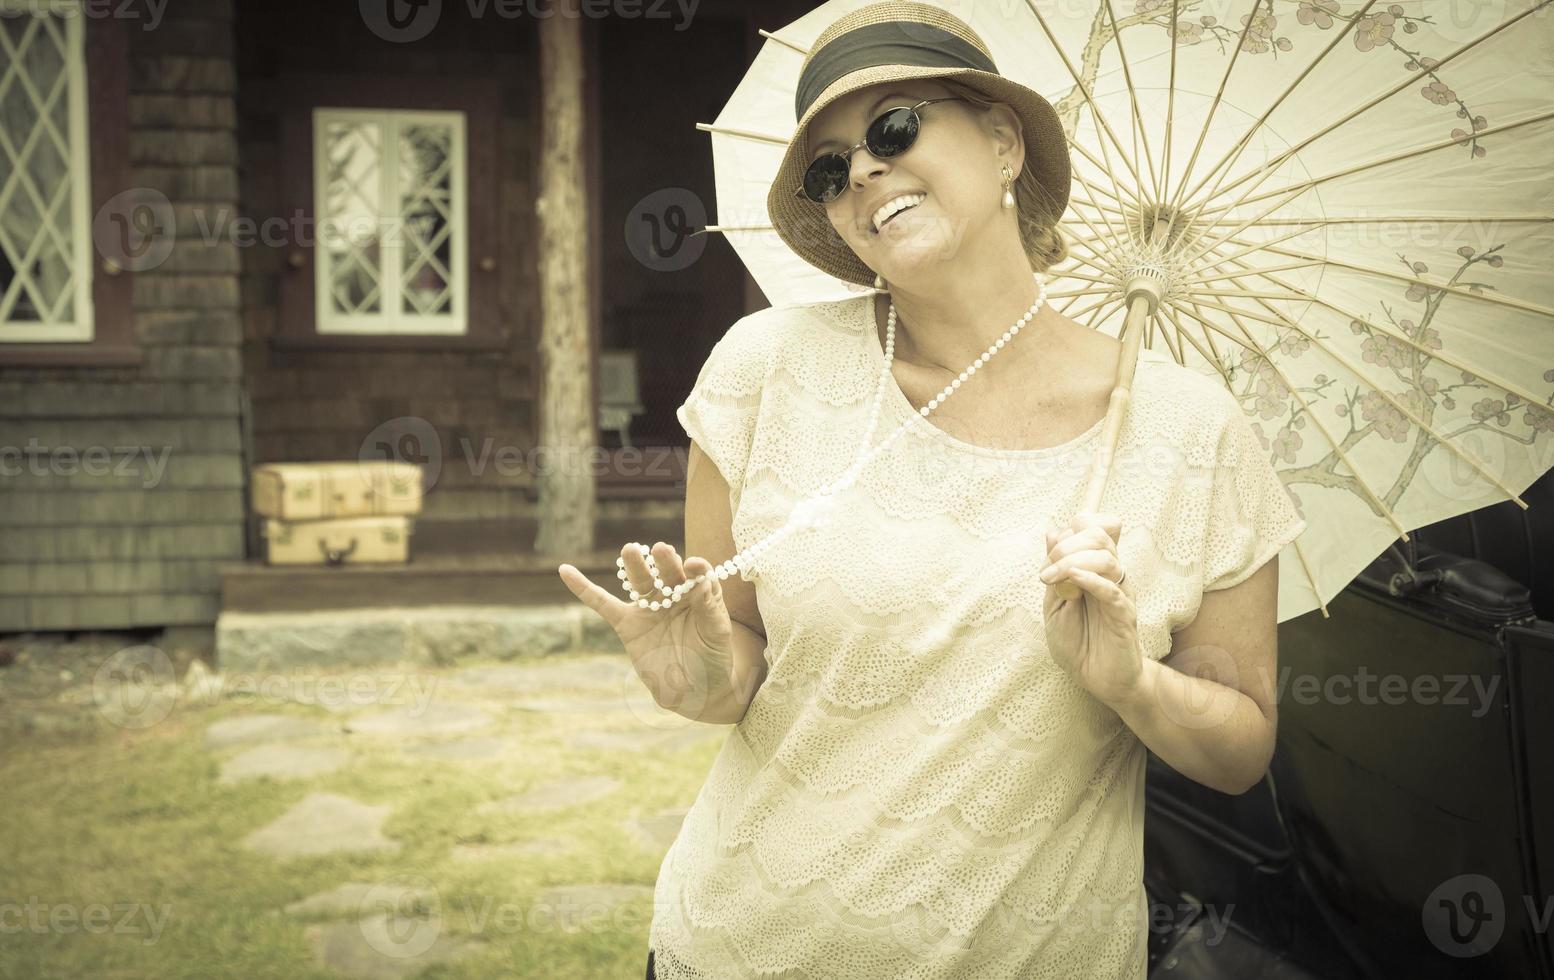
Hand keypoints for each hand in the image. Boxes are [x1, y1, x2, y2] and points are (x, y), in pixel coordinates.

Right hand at [557, 542, 736, 718]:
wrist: (695, 691)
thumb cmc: (713, 659)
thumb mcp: (717, 633)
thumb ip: (710, 608)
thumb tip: (701, 581)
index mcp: (699, 594)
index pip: (697, 576)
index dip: (696, 569)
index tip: (694, 565)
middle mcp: (674, 595)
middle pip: (667, 573)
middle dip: (665, 562)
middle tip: (661, 549)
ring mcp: (649, 608)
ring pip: (641, 583)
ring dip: (635, 566)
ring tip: (631, 550)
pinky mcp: (627, 624)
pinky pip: (603, 604)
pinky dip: (584, 588)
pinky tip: (565, 570)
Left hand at [1040, 510, 1142, 705]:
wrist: (1095, 678)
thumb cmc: (1076, 642)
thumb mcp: (1054, 603)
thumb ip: (1055, 570)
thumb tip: (1052, 532)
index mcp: (1095, 569)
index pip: (1092, 528)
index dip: (1069, 531)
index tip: (1047, 557)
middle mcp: (1111, 575)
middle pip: (1099, 536)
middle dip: (1067, 545)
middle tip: (1046, 570)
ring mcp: (1120, 593)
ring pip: (1106, 558)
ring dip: (1071, 562)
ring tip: (1051, 579)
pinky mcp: (1124, 615)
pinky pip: (1112, 590)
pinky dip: (1090, 580)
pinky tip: (1072, 580)